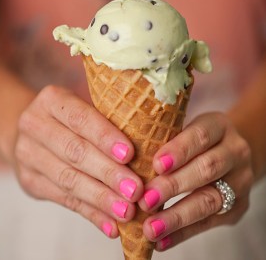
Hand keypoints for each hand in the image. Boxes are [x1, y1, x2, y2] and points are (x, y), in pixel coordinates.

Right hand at [14, 85, 143, 237]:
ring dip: (101, 198)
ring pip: (68, 179)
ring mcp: (27, 154)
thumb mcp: (85, 108)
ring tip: (127, 211)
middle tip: (135, 190)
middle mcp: (34, 124)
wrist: (33, 131)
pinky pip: (63, 200)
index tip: (130, 155)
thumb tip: (148, 148)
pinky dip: (90, 213)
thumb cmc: (71, 119)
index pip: (80, 118)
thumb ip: (108, 123)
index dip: (105, 137)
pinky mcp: (29, 181)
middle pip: (74, 152)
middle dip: (108, 173)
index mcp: (52, 100)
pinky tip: (111, 224)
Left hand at [138, 112, 253, 249]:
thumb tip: (128, 163)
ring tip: (150, 227)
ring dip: (177, 216)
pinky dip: (183, 233)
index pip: (201, 136)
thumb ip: (165, 140)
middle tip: (145, 199)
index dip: (179, 150)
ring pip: (210, 200)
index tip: (156, 165)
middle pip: (207, 168)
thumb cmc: (195, 141)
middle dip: (174, 185)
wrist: (228, 152)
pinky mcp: (237, 207)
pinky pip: (210, 222)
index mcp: (219, 127)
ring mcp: (239, 181)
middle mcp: (234, 152)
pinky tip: (161, 240)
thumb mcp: (186, 129)